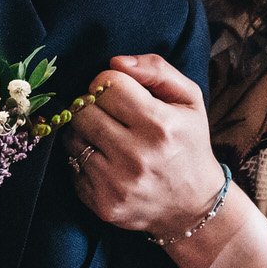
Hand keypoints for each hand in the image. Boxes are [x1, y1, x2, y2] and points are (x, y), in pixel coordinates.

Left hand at [64, 54, 226, 235]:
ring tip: (108, 138)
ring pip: (72, 137)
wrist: (194, 205)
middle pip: (83, 110)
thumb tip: (116, 62)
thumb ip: (156, 69)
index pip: (106, 83)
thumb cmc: (188, 144)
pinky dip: (84, 161)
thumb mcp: (189, 99)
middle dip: (93, 106)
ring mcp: (117, 183)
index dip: (110, 84)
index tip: (121, 95)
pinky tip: (107, 163)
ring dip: (85, 133)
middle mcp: (137, 155)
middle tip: (111, 116)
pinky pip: (71, 167)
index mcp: (160, 125)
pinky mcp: (102, 203)